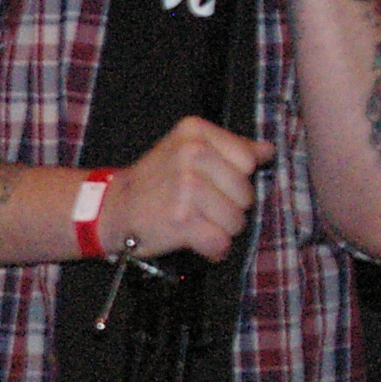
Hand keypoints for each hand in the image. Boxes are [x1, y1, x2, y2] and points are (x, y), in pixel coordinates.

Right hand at [98, 117, 276, 262]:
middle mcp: (191, 153)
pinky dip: (212, 249)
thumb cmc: (155, 182)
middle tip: (198, 207)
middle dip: (229, 208)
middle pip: (246, 194)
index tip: (209, 183)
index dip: (234, 179)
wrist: (112, 208)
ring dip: (220, 230)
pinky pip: (220, 242)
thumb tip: (268, 150)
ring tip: (195, 223)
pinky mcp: (181, 219)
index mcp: (195, 132)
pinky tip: (196, 241)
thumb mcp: (187, 150)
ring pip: (237, 221)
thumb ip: (230, 149)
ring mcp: (186, 186)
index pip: (248, 160)